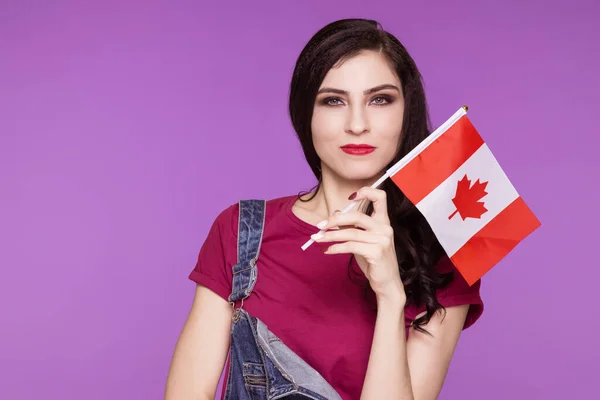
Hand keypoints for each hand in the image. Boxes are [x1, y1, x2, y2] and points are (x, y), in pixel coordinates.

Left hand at [312, 187, 405, 304]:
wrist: (387, 283)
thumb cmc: (374, 261)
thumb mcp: (362, 241)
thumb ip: (351, 226)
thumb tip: (334, 213)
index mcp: (384, 221)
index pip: (380, 197)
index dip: (365, 192)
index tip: (349, 198)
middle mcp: (385, 228)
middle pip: (357, 216)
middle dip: (334, 220)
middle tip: (319, 226)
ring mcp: (382, 240)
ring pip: (350, 232)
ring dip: (330, 236)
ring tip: (317, 238)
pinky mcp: (376, 252)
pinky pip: (350, 246)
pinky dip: (335, 248)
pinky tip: (327, 251)